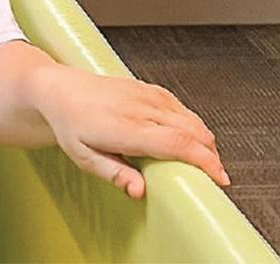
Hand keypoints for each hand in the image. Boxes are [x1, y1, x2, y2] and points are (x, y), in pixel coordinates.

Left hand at [32, 65, 228, 198]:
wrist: (60, 90)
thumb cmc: (70, 124)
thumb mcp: (84, 158)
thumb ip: (115, 174)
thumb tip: (140, 191)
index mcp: (125, 127)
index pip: (177, 143)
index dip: (204, 161)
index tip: (219, 178)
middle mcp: (140, 108)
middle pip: (192, 131)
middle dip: (211, 155)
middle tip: (215, 176)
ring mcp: (146, 94)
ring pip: (191, 118)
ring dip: (204, 140)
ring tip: (204, 161)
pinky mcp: (149, 88)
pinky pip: (181, 107)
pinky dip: (193, 124)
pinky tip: (191, 138)